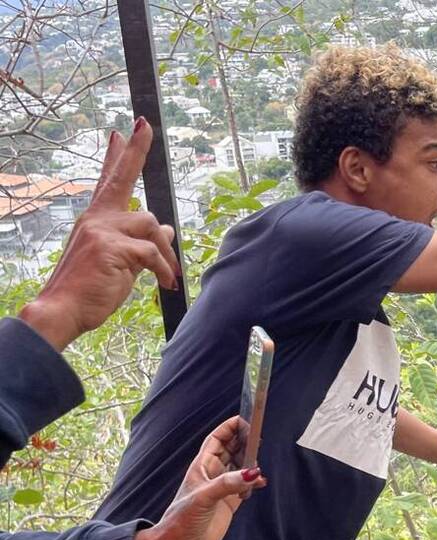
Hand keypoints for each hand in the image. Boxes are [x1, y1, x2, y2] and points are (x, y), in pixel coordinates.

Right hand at [18, 116, 179, 350]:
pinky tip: (164, 284)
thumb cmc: (90, 289)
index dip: (116, 156)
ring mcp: (101, 230)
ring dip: (166, 253)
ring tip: (166, 276)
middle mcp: (96, 218)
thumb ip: (141, 244)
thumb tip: (167, 230)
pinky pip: (153, 251)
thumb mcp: (122, 263)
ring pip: (152, 226)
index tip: (120, 131)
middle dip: (135, 150)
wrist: (62, 310)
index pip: (109, 181)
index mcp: (96, 220)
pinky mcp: (111, 246)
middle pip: (121, 178)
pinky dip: (163, 269)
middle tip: (144, 124)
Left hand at [133, 416, 267, 539]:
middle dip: (244, 442)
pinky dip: (254, 483)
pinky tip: (260, 483)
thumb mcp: (204, 497)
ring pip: (240, 467)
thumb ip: (228, 484)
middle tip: (258, 439)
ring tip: (258, 464)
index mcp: (202, 466)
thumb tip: (253, 472)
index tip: (245, 420)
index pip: (217, 439)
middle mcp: (213, 474)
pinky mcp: (230, 503)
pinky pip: (246, 486)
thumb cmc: (182, 519)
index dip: (230, 428)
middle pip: (231, 450)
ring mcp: (222, 488)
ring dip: (251, 463)